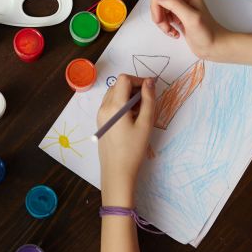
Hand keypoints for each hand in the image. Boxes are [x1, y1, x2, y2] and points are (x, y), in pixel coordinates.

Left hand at [97, 75, 155, 205]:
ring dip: (127, 95)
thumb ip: (148, 100)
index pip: (124, 79)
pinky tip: (131, 117)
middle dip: (134, 87)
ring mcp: (100, 114)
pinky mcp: (100, 121)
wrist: (117, 171)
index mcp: (114, 106)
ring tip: (140, 110)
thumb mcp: (145, 123)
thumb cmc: (133, 149)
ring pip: (113, 93)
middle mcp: (104, 107)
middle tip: (147, 101)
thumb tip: (150, 82)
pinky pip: (110, 104)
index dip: (139, 80)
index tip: (151, 89)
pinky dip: (121, 103)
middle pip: (118, 85)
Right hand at [150, 0, 229, 59]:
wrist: (215, 46)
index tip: (161, 19)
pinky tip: (174, 32)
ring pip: (160, 9)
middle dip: (158, 14)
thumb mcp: (191, 18)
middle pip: (158, 0)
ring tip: (171, 30)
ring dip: (161, 22)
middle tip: (166, 26)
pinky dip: (165, 25)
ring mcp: (181, 6)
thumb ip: (174, 4)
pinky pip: (164, 16)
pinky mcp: (179, 15)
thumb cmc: (207, 34)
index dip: (157, 5)